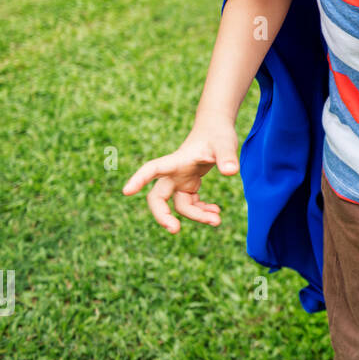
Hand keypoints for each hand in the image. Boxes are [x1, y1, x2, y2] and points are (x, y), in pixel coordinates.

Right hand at [121, 114, 240, 232]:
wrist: (216, 130)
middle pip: (158, 197)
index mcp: (176, 161)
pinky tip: (215, 212)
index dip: (139, 179)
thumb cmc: (218, 133)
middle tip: (175, 230)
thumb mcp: (225, 143)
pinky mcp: (189, 184)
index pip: (152, 169)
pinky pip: (190, 204)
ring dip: (196, 216)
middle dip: (163, 215)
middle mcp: (174, 173)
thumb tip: (232, 172)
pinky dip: (201, 211)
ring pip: (179, 205)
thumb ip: (227, 157)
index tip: (126, 191)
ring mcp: (180, 180)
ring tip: (217, 220)